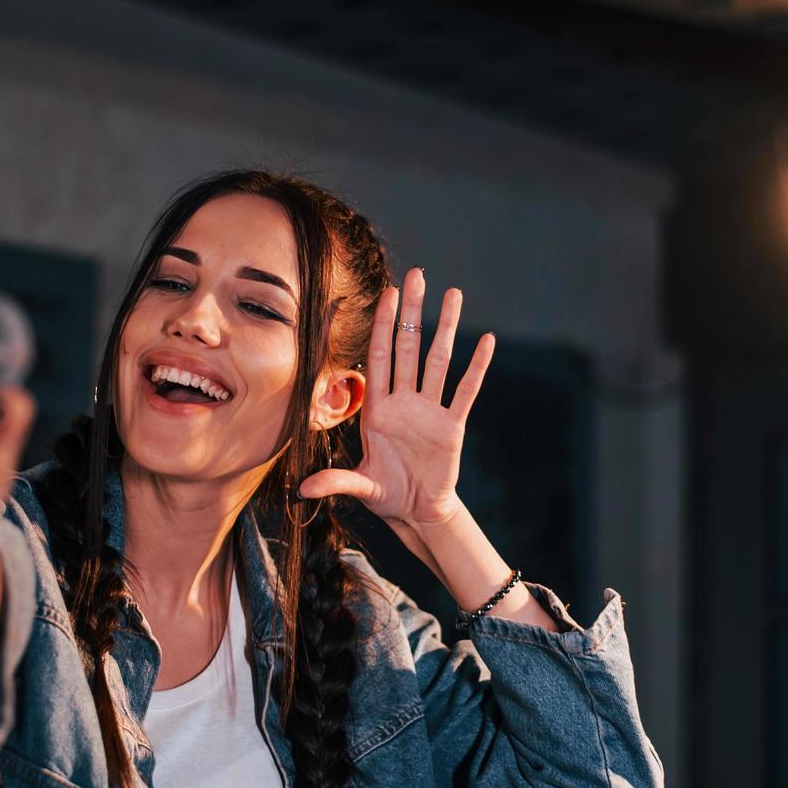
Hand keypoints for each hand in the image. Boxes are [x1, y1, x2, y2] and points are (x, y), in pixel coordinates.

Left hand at [297, 266, 494, 532]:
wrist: (417, 512)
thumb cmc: (386, 494)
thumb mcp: (360, 486)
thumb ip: (335, 482)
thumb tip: (302, 491)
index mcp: (379, 410)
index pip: (380, 358)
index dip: (382, 326)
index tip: (387, 294)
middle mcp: (404, 402)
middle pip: (409, 347)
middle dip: (412, 312)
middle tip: (417, 275)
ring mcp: (430, 411)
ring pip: (438, 360)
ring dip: (446, 327)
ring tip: (453, 293)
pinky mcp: (453, 426)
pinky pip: (466, 391)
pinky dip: (477, 366)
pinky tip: (486, 340)